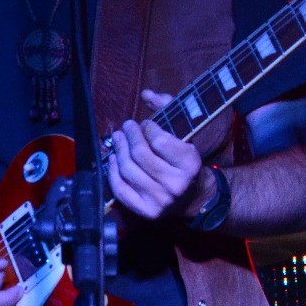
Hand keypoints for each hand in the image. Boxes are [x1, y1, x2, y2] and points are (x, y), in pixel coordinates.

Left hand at [107, 89, 215, 220]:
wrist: (192, 196)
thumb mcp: (184, 133)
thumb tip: (146, 94)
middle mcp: (176, 184)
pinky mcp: (146, 211)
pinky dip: (112, 172)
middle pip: (140, 155)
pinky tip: (113, 159)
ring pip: (128, 169)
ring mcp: (160, 200)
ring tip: (118, 139)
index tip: (145, 124)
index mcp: (190, 164)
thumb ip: (168, 108)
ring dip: (119, 150)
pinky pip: (121, 189)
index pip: (159, 140)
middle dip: (130, 136)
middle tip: (126, 127)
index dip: (148, 128)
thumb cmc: (184, 160)